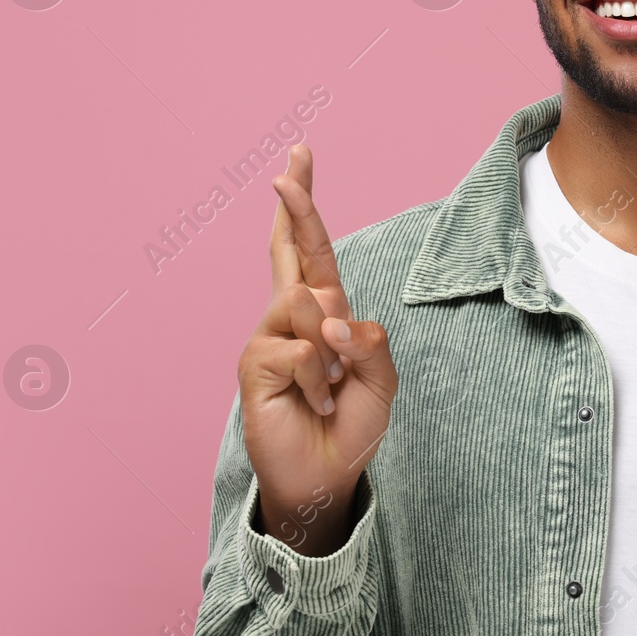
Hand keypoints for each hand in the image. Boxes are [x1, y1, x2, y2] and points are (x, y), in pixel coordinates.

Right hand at [238, 143, 396, 553]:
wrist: (326, 475)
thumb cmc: (351, 425)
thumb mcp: (381, 379)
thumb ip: (369, 341)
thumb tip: (331, 316)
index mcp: (325, 311)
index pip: (312, 250)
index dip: (303, 207)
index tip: (296, 160)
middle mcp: (292, 316)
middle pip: (289, 248)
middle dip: (295, 201)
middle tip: (291, 163)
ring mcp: (269, 336)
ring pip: (309, 305)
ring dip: (334, 353)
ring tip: (329, 389)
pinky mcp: (255, 363)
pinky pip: (302, 350)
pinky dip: (319, 380)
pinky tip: (314, 402)